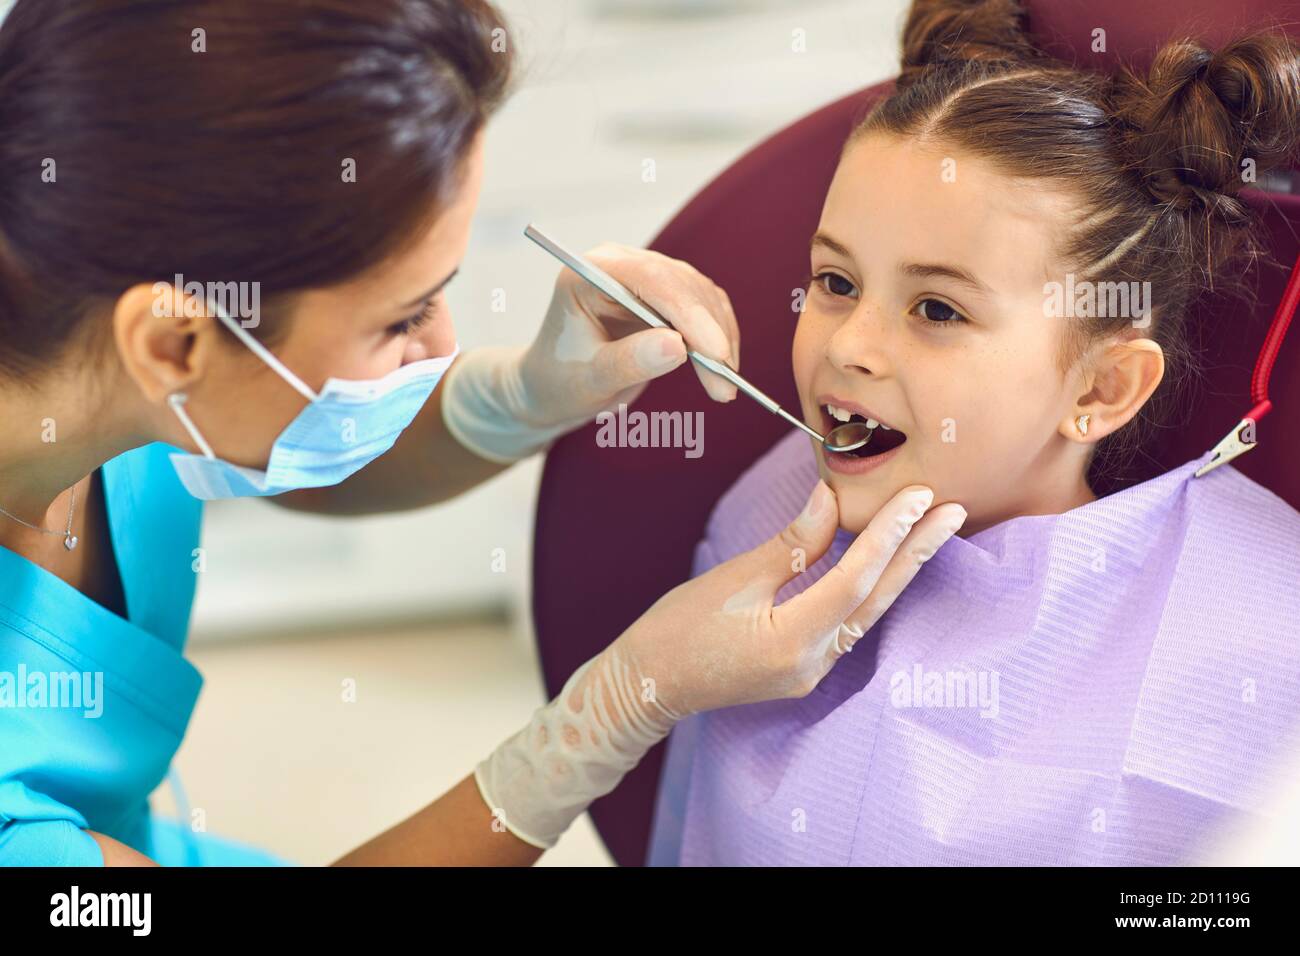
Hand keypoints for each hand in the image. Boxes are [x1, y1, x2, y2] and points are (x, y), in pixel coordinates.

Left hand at [441, 244, 739, 462]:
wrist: (554, 388)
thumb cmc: (559, 382)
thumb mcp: (588, 381)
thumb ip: (629, 362)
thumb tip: (678, 346)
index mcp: (589, 273)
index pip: (650, 278)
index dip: (688, 313)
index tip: (714, 354)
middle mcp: (620, 265)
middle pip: (682, 285)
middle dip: (709, 335)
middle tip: (724, 386)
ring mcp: (645, 277)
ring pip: (701, 295)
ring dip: (720, 340)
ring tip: (723, 388)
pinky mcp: (665, 296)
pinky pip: (706, 309)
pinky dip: (720, 338)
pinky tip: (723, 370)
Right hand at [473, 481, 966, 847]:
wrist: (646, 685)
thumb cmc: (677, 629)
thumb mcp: (733, 578)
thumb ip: (791, 543)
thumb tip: (832, 500)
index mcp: (792, 641)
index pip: (856, 578)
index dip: (889, 533)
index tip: (918, 494)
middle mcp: (812, 665)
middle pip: (878, 600)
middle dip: (917, 552)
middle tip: (954, 510)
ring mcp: (811, 673)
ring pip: (868, 613)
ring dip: (901, 570)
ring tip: (932, 529)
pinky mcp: (804, 670)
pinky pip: (848, 623)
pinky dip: (870, 588)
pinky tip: (885, 561)